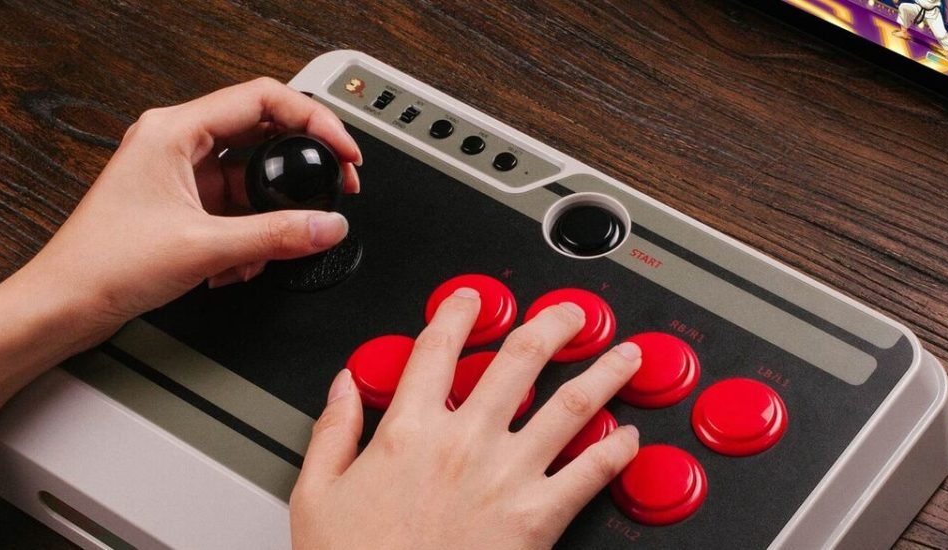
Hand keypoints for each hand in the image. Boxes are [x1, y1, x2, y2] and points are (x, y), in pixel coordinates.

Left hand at [17, 77, 361, 344]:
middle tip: (335, 188)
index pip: (263, 99)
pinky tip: (240, 263)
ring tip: (273, 246)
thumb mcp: (205, 248)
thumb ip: (277, 235)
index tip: (342, 150)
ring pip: (250, 179)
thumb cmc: (102, 265)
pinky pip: (235, 208)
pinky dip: (250, 234)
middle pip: (261, 135)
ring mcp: (178, 175)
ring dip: (270, 215)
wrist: (63, 305)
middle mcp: (175, 143)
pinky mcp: (181, 205)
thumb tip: (328, 225)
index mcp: (173, 130)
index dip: (314, 119)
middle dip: (299, 168)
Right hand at [290, 290, 642, 549]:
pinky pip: (589, 473)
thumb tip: (341, 386)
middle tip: (572, 314)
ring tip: (626, 355)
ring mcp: (506, 476)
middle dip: (554, 326)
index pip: (437, 350)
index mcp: (410, 431)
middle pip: (520, 360)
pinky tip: (630, 437)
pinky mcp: (537, 518)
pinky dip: (617, 451)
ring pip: (570, 406)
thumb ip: (333, 432)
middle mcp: (465, 443)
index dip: (457, 313)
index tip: (471, 300)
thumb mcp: (317, 494)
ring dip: (604, 374)